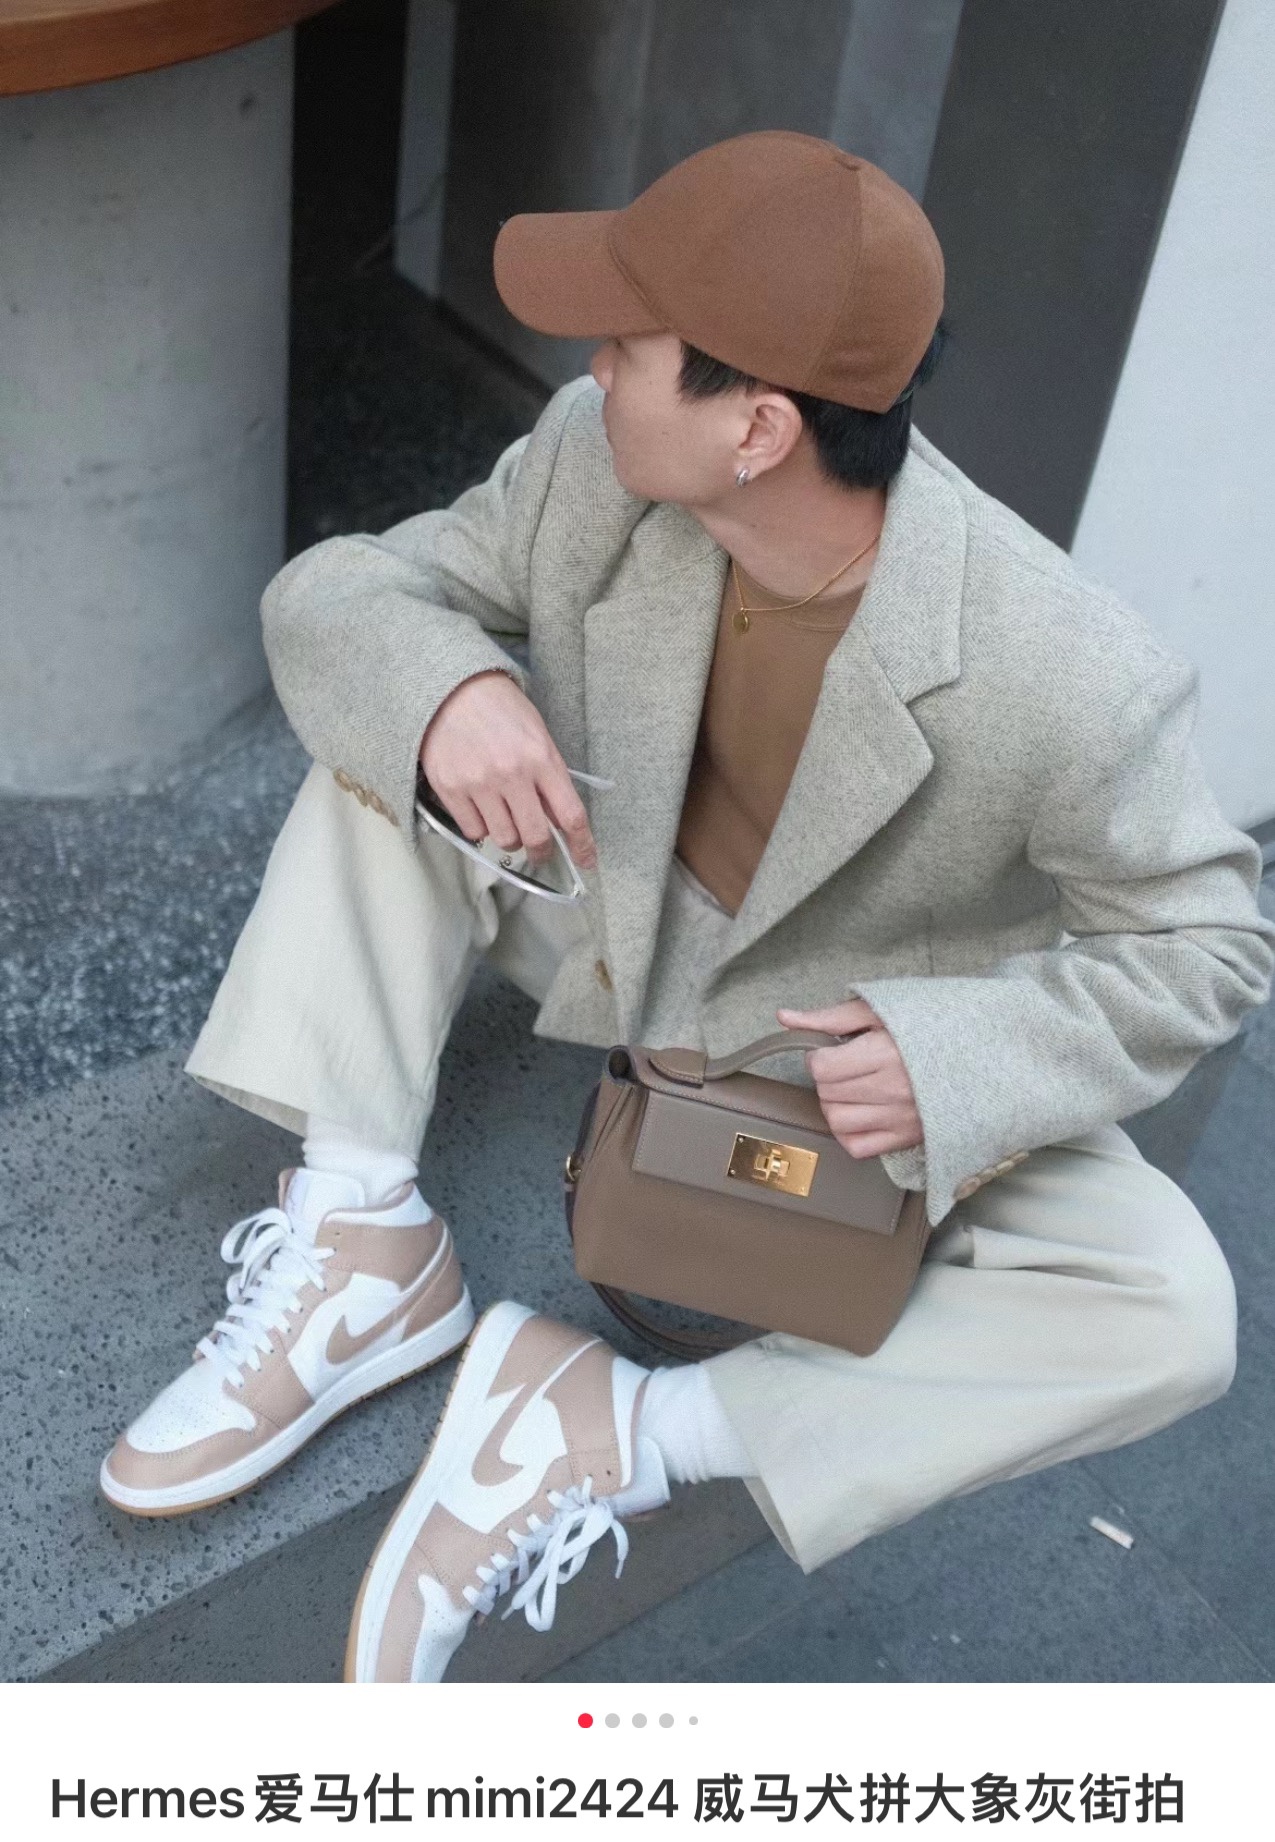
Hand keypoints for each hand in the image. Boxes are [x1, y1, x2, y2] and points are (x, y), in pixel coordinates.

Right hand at [419, 670, 596, 869]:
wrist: (450, 688)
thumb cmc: (499, 709)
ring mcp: (479, 783)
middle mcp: (511, 774)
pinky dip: (481, 829)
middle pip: (536, 837)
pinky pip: (473, 831)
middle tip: (540, 850)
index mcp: (541, 758)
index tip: (586, 861)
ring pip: (504, 839)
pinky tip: (482, 811)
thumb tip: (558, 819)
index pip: (570, 814)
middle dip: (542, 851)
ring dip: (510, 839)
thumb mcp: (537, 735)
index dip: (582, 845)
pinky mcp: (450, 789)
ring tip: (506, 821)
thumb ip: (549, 777)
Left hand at [776, 998, 922, 1159]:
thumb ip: (830, 1016)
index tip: (830, 1050)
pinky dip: (848, 1132)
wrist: (981, 1053)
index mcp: (886, 1053)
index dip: (818, 1057)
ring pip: (837, 1122)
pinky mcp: (906, 1138)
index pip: (823, 1068)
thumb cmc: (930, 1028)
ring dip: (833, 1105)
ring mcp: (899, 1118)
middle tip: (843, 1066)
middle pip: (828, 1094)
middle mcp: (893, 1090)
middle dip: (826, 1078)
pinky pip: (858, 1147)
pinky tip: (858, 1113)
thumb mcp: (880, 1010)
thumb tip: (784, 1017)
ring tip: (850, 1089)